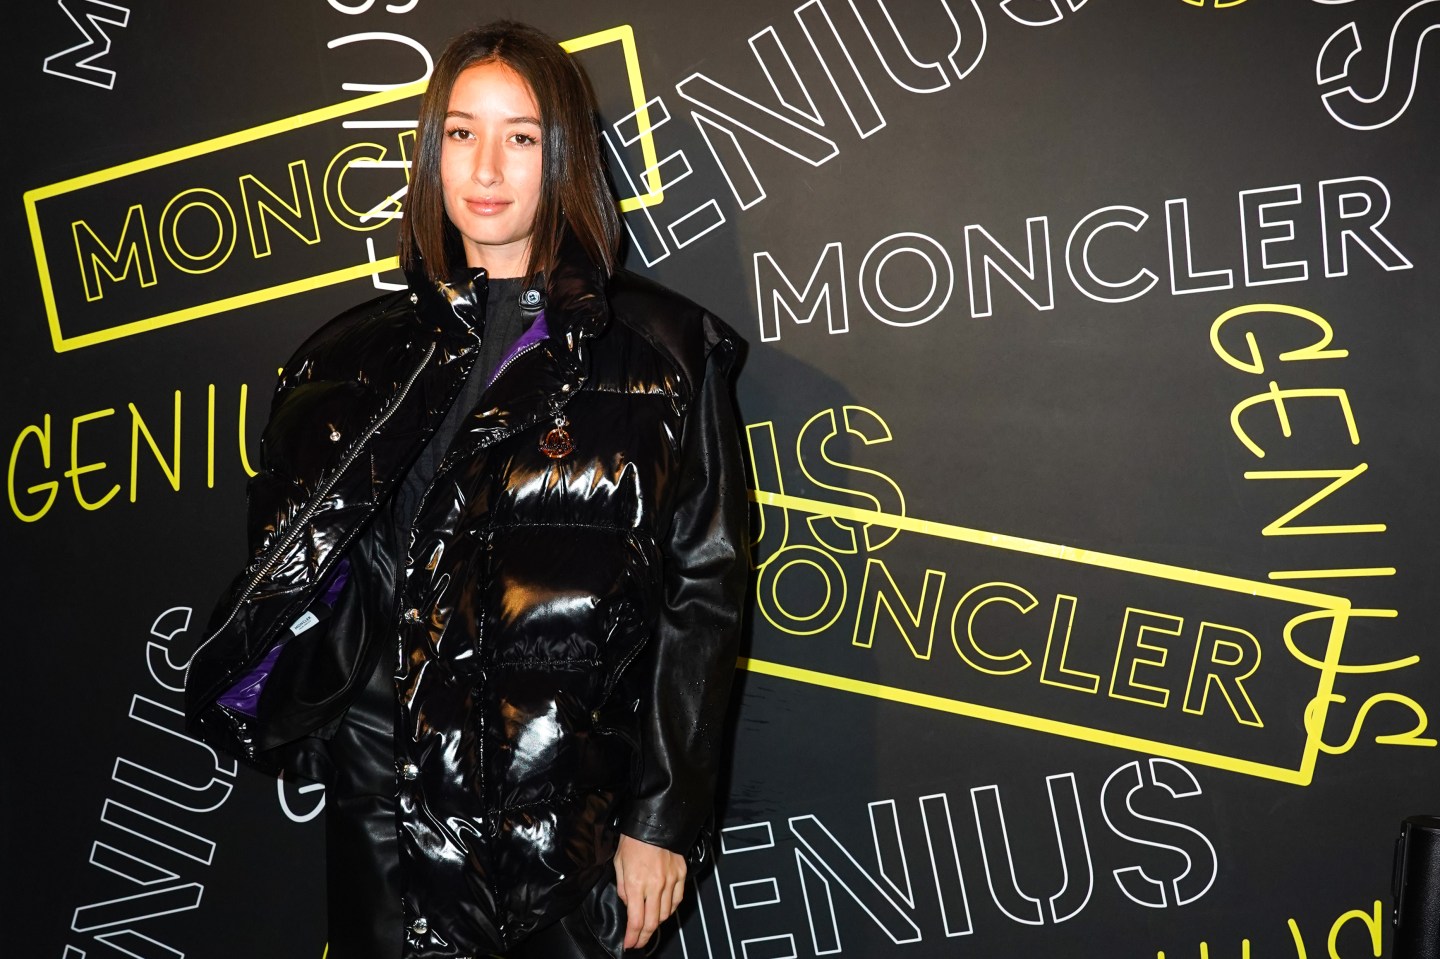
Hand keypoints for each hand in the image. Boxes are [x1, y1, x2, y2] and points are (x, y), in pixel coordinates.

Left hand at [613, 833, 686, 950]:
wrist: (655, 820)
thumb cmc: (633, 839)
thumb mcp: (619, 863)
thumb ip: (623, 887)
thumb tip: (629, 903)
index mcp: (637, 883)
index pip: (636, 920)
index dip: (633, 936)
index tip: (629, 943)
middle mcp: (655, 885)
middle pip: (652, 922)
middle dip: (644, 936)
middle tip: (638, 942)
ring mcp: (670, 880)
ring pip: (666, 913)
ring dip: (656, 923)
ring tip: (649, 927)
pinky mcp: (681, 874)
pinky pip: (677, 899)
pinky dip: (670, 909)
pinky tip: (664, 911)